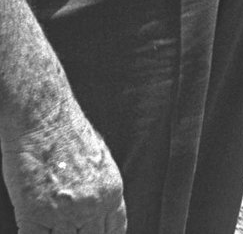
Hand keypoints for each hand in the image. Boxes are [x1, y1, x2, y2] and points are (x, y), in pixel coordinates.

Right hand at [1, 107, 125, 233]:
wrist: (43, 118)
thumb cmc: (67, 133)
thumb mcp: (98, 160)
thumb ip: (98, 189)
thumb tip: (94, 209)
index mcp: (112, 191)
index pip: (114, 231)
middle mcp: (93, 206)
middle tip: (66, 228)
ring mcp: (64, 213)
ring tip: (50, 225)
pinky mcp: (35, 215)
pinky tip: (31, 227)